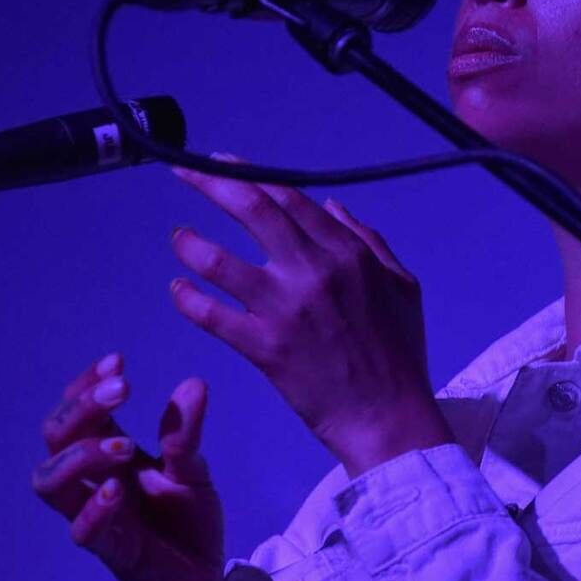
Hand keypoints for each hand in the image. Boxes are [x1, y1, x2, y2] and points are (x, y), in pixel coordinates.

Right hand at [32, 354, 229, 580]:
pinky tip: (116, 491)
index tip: (117, 360)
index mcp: (108, 458)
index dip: (85, 386)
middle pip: (54, 437)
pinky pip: (82, 533)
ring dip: (78, 456)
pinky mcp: (113, 552)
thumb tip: (193, 383)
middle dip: (81, 407)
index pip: (75, 413)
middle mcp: (92, 483)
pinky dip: (93, 510)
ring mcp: (97, 517)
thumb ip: (184, 435)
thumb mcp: (193, 472)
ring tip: (122, 446)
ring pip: (47, 484)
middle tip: (123, 388)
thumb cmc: (187, 526)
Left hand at [167, 159, 451, 475]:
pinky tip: (178, 290)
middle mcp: (312, 271)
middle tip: (182, 172)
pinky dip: (189, 299)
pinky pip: (213, 316)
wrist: (389, 416)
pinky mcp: (264, 347)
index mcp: (346, 253)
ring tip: (178, 238)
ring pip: (220, 262)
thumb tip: (331, 205)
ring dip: (191, 244)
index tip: (224, 164)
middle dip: (210, 184)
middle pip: (252, 210)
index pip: (289, 198)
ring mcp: (285, 309)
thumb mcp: (402, 285)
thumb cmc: (400, 353)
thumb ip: (368, 240)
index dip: (251, 174)